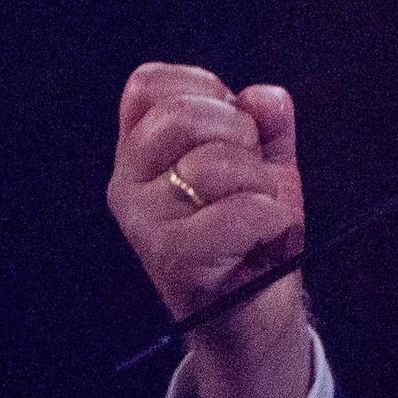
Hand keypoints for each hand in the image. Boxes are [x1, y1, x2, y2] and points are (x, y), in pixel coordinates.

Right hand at [107, 62, 311, 397]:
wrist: (258, 312)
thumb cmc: (253, 234)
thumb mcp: (264, 165)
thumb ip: (267, 124)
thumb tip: (264, 97)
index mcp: (139, 153)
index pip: (150, 84)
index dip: (207, 92)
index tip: (231, 129)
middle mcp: (127, 184)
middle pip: (181, 116)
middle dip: (238, 134)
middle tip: (250, 173)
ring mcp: (144, 224)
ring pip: (214, 164)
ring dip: (259, 184)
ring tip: (257, 212)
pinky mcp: (173, 260)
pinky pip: (239, 212)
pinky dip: (271, 218)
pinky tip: (265, 237)